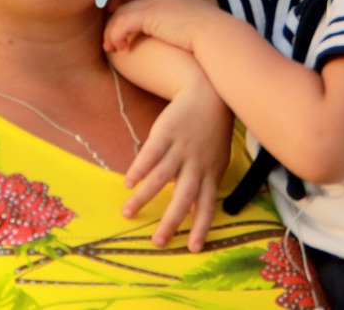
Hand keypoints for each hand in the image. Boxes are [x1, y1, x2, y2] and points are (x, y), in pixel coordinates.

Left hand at [103, 0, 220, 53]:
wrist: (221, 42)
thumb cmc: (217, 46)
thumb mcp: (205, 35)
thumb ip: (195, 33)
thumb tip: (192, 45)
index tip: (135, 11)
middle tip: (113, 17)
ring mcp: (159, 0)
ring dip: (112, 17)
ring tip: (110, 40)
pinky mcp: (150, 13)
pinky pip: (120, 19)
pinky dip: (114, 33)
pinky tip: (117, 48)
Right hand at [122, 66, 233, 251]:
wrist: (208, 95)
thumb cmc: (211, 134)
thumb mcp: (216, 161)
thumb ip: (206, 186)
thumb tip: (196, 214)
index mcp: (210, 173)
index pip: (207, 205)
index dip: (200, 226)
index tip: (192, 248)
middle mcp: (196, 164)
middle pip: (184, 196)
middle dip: (171, 221)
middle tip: (157, 242)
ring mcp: (180, 149)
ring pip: (161, 177)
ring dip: (144, 197)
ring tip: (127, 213)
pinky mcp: (165, 133)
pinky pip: (150, 154)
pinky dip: (139, 169)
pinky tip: (128, 182)